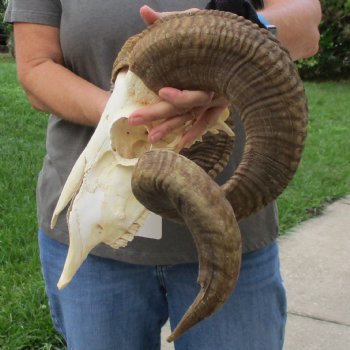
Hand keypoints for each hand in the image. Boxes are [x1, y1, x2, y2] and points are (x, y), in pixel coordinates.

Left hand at [135, 6, 228, 149]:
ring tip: (152, 138)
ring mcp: (214, 102)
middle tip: (134, 119)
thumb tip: (143, 11)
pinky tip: (181, 144)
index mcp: (210, 74)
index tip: (161, 92)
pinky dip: (194, 132)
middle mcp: (213, 93)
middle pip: (185, 108)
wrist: (244, 47)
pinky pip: (205, 122)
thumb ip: (169, 22)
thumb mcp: (196, 24)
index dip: (180, 95)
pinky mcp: (216, 107)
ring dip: (171, 128)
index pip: (194, 92)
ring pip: (191, 118)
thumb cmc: (217, 35)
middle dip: (159, 114)